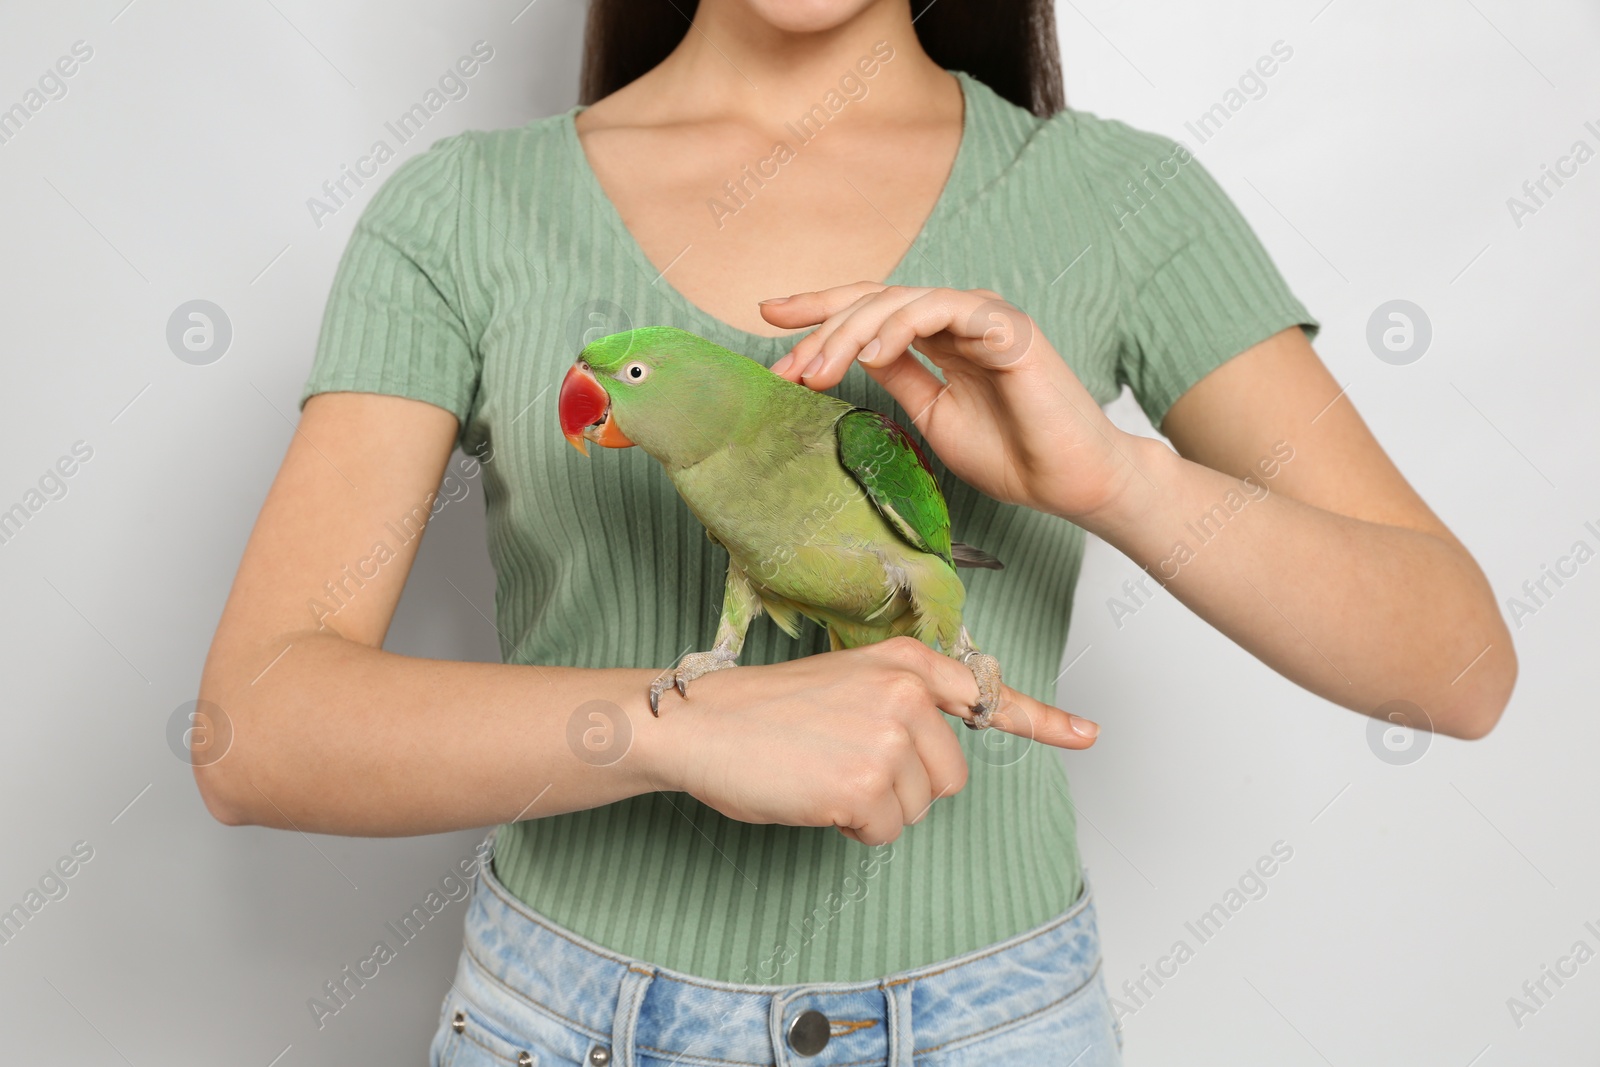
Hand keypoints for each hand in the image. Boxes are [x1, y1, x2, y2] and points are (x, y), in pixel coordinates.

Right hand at [648, 636, 1098, 844]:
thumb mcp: (847, 682)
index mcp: (907, 662)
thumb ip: (905, 701)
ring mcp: (891, 739)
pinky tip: (813, 793)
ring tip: (822, 771)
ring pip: (918, 806)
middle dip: (905, 783)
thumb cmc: (765, 711)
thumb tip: (952, 741)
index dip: (1043, 720)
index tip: (1088, 735)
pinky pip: (883, 831)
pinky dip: (850, 826)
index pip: (987, 694)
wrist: (699, 724)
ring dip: (875, 805)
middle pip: (951, 774)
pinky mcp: (866, 786)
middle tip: (842, 759)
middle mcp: (910, 693)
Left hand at [763, 283, 1146, 524]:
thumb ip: (897, 377)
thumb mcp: (931, 415)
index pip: (870, 310)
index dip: (819, 311)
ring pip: (900, 300)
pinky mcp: (1006, 327)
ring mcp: (983, 317)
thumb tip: (849, 351)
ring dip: (851, 332)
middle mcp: (958, 318)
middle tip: (787, 368)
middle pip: (874, 301)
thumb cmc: (1010, 454)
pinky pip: (943, 310)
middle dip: (822, 330)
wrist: (1068, 482)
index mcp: (940, 337)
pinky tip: (871, 352)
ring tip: (818, 370)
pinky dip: (901, 326)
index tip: (769, 319)